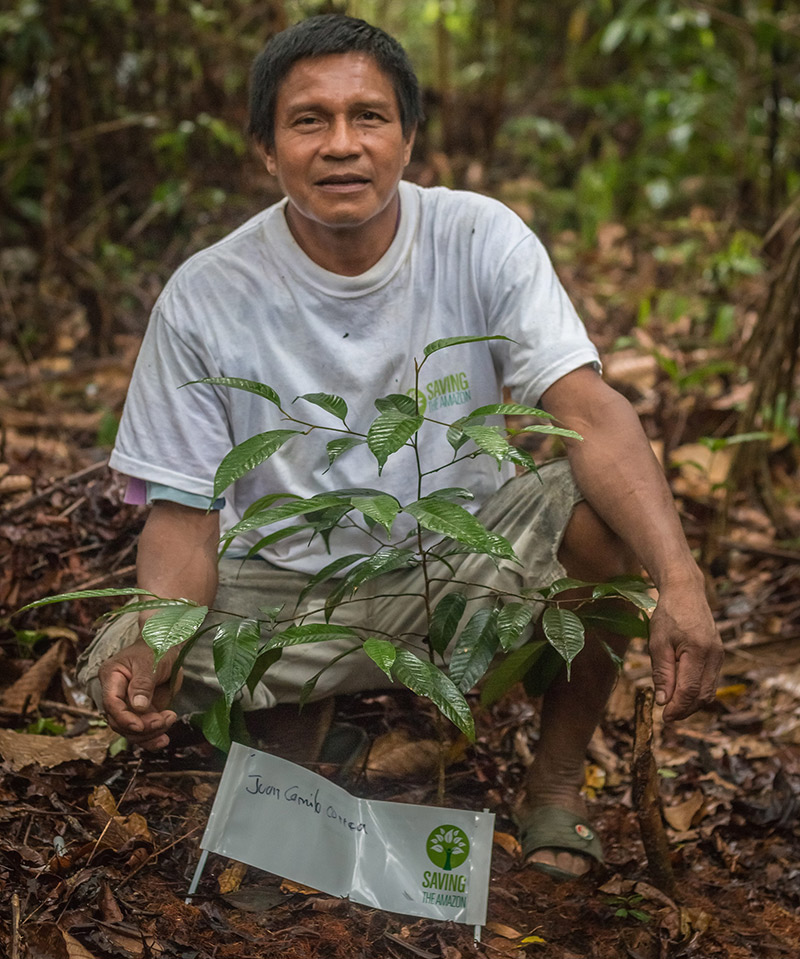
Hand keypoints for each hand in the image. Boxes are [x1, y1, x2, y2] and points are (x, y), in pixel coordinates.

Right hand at [99, 639, 181, 749]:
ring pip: (130, 730)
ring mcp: (128, 705)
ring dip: (150, 733)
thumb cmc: (156, 648)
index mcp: (111, 677)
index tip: (140, 725)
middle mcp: (115, 694)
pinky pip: (142, 731)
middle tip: (164, 720)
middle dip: (142, 727)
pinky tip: (163, 740)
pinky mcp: (141, 712)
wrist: (167, 646)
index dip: (124, 718)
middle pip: (119, 721)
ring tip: (170, 720)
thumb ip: (143, 684)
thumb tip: (138, 707)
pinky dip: (152, 738)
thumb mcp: (151, 662)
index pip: (111, 703)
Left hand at [648, 584, 722, 721]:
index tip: (664, 717)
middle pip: (703, 695)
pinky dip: (697, 692)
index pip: (690, 689)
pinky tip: (682, 692)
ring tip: (673, 707)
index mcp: (698, 650)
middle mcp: (714, 656)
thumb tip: (663, 701)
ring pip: (709, 691)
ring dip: (692, 703)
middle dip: (685, 709)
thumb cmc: (668, 615)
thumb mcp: (658, 642)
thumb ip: (662, 673)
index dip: (678, 707)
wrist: (686, 593)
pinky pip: (710, 681)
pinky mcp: (718, 656)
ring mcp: (719, 656)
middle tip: (667, 716)